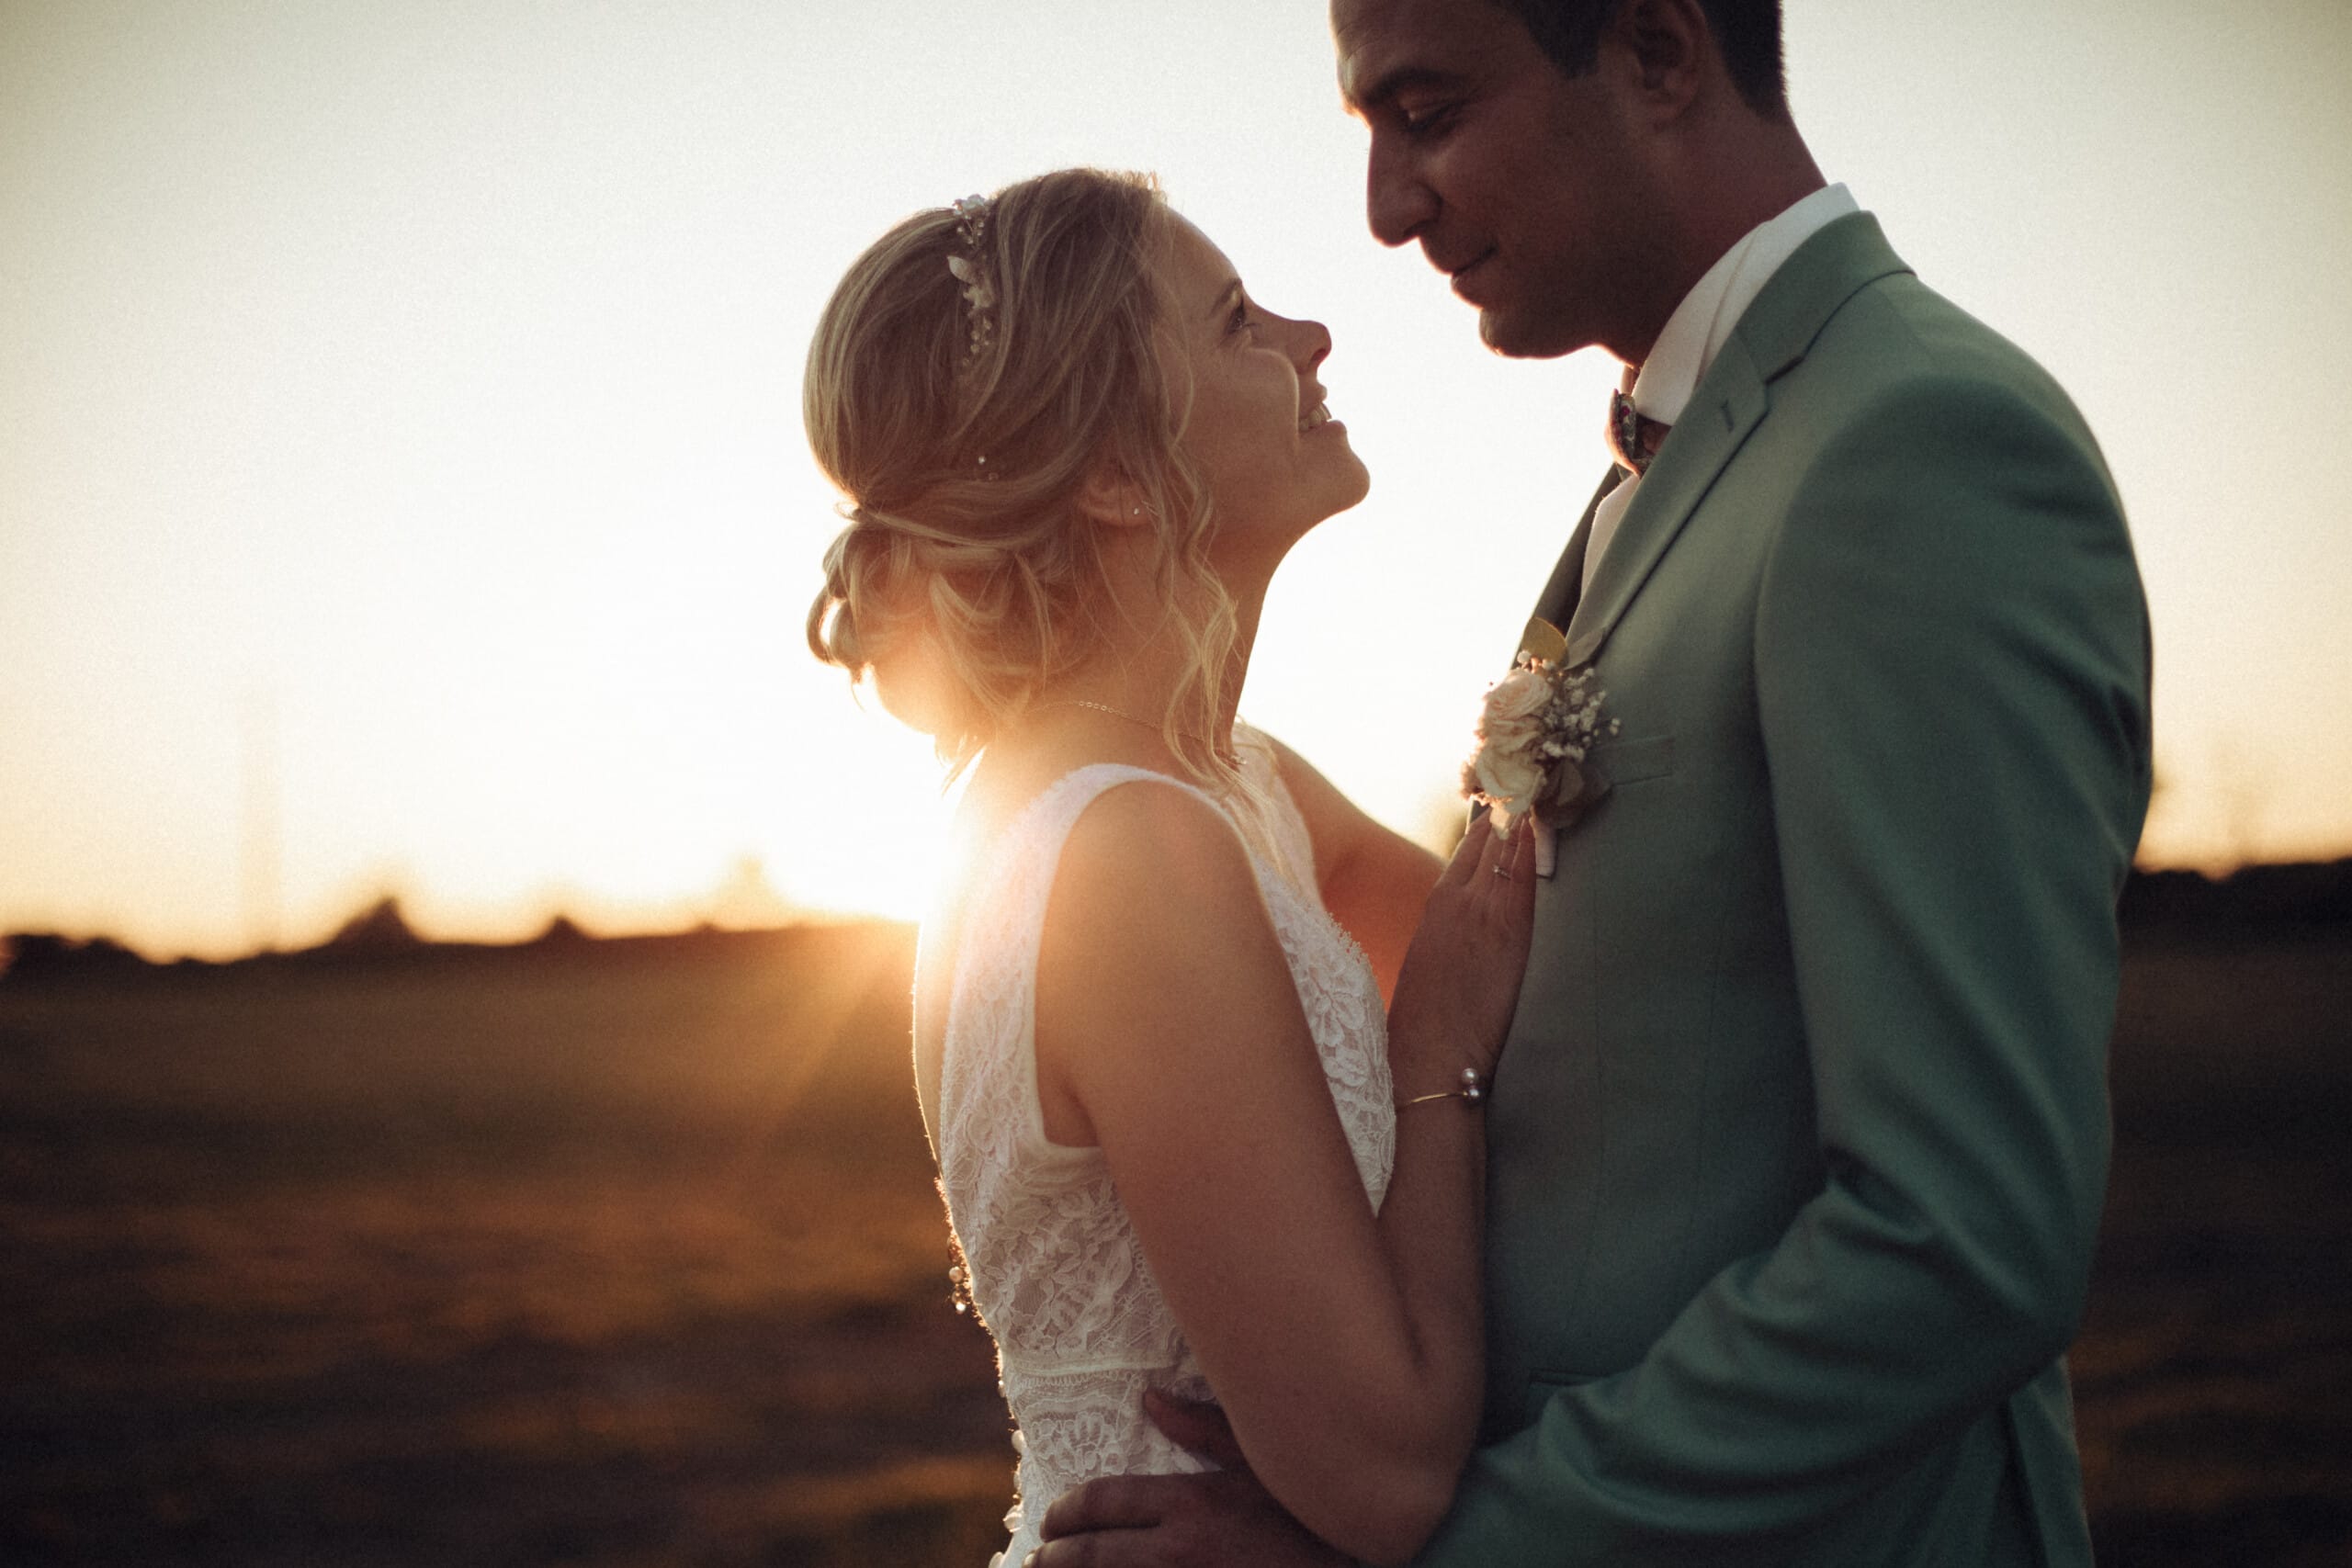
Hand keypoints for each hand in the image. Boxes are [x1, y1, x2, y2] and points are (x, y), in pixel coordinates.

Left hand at [1028, 1392, 1347, 1566]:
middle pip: (1093, 1555)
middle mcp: (1179, 1549)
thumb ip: (1205, 1429)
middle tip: (1039, 1559)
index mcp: (1191, 1502)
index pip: (1104, 1504)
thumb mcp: (1263, 1465)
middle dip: (1056, 1558)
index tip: (1052, 1520)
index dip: (1067, 1514)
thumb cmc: (1312, 1517)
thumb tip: (1151, 1399)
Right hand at [1386, 811, 1539, 1090]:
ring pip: (1506, 852)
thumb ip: (1451, 934)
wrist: (1431, 1055)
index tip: (1508, 803)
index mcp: (1436, 907)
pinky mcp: (1508, 932)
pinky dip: (1529, 848)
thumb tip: (1473, 928)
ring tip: (1543, 792)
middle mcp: (1458, 901)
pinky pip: (1521, 878)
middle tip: (1531, 783)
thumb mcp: (1430, 962)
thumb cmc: (1426, 1021)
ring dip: (1524, 820)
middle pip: (1488, 842)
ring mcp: (1484, 913)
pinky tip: (1542, 827)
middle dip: (1509, 811)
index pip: (1467, 852)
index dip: (1489, 825)